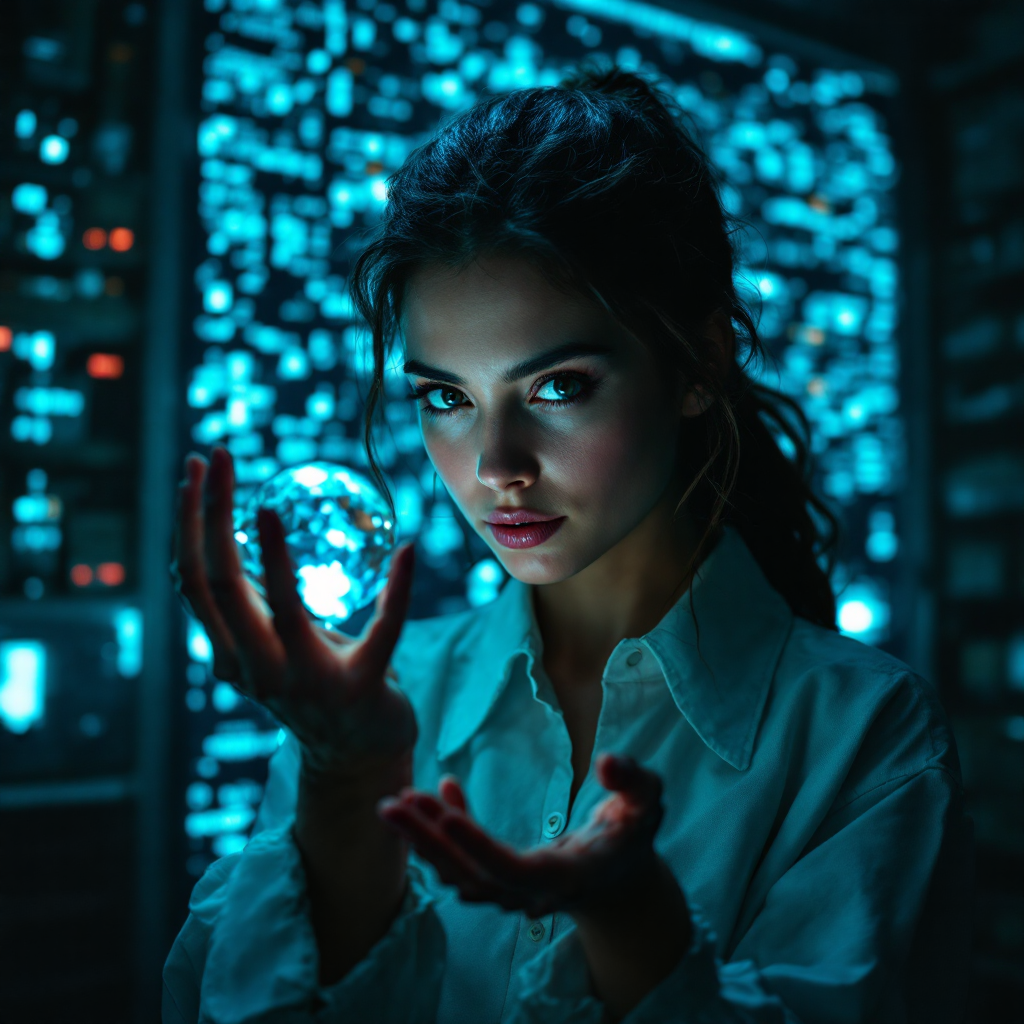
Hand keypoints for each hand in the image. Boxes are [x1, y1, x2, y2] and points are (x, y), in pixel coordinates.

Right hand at [171, 447, 416, 780]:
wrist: (357, 758)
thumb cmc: (319, 683)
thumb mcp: (277, 639)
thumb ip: (258, 599)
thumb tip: (243, 531)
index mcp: (233, 652)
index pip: (196, 579)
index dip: (188, 522)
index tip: (197, 467)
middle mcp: (256, 668)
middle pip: (219, 585)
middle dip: (211, 516)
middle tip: (218, 457)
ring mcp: (306, 681)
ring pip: (279, 609)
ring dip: (269, 554)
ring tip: (261, 505)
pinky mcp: (362, 687)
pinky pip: (383, 630)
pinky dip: (399, 588)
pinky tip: (411, 549)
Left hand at [377, 753, 664, 919]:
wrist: (621, 880)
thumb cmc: (635, 832)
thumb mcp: (648, 801)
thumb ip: (633, 780)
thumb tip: (609, 761)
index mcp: (568, 874)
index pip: (513, 869)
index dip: (478, 846)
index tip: (444, 818)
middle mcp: (534, 892)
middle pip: (472, 875)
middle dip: (431, 842)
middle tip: (392, 806)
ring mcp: (515, 892)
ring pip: (459, 875)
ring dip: (425, 840)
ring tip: (395, 804)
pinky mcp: (503, 881)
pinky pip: (465, 862)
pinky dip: (446, 832)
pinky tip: (439, 790)